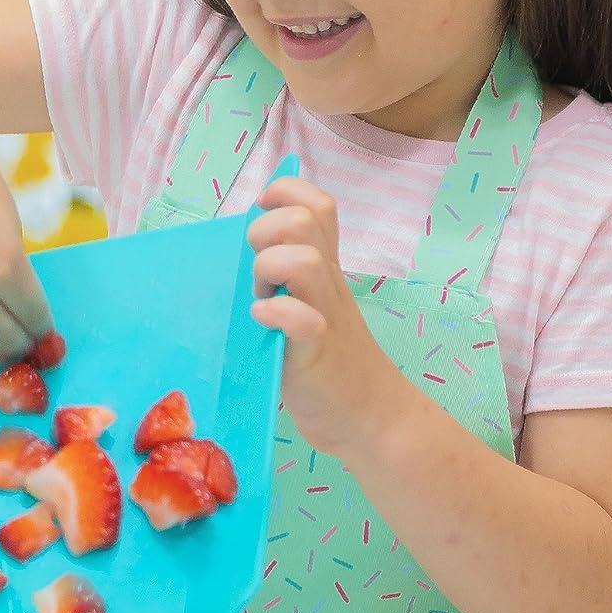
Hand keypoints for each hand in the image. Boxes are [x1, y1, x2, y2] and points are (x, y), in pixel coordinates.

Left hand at [247, 177, 402, 455]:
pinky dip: (278, 314)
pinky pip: (302, 320)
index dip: (285, 195)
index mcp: (325, 271)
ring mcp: (325, 316)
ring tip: (261, 299)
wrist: (369, 417)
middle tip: (258, 274)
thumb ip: (286, 281)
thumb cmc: (328, 365)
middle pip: (305, 220)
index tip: (261, 217)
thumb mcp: (311, 309)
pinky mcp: (316, 355)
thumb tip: (242, 257)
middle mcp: (327, 285)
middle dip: (268, 233)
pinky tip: (262, 321)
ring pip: (306, 260)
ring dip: (272, 270)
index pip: (317, 205)